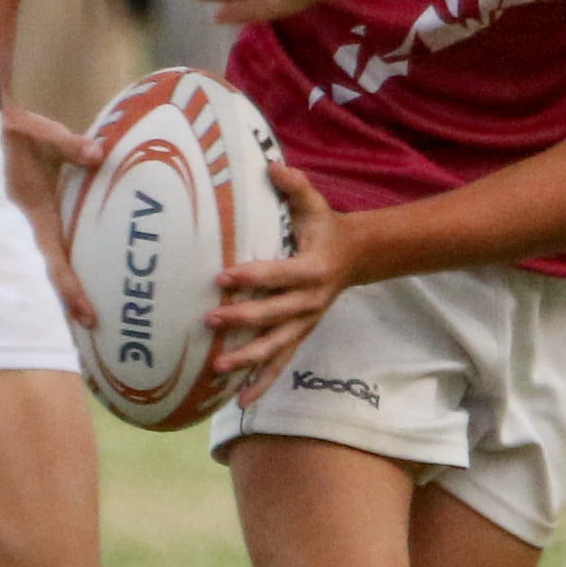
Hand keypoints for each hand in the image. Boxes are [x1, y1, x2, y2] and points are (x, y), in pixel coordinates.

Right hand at [2, 104, 102, 328]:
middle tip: (92, 327)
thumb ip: (70, 146)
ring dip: (61, 289)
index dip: (69, 288)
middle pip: (47, 275)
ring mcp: (26, 227)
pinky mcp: (31, 220)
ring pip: (45, 265)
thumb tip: (98, 155)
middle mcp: (26, 228)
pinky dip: (58, 266)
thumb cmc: (20, 133)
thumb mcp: (43, 135)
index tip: (87, 314)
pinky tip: (75, 275)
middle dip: (67, 302)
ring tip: (84, 316)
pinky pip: (46, 249)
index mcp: (31, 215)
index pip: (52, 261)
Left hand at [206, 165, 356, 405]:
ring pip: (276, 347)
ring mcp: (305, 323)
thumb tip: (270, 165)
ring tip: (218, 368)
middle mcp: (310, 302)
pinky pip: (280, 363)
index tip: (222, 276)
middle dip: (242, 320)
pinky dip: (262, 382)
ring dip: (248, 359)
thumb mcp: (314, 203)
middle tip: (209, 319)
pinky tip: (240, 401)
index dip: (253, 276)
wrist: (356, 257)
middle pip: (274, 315)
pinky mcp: (299, 336)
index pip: (279, 274)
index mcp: (312, 269)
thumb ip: (293, 185)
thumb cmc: (325, 227)